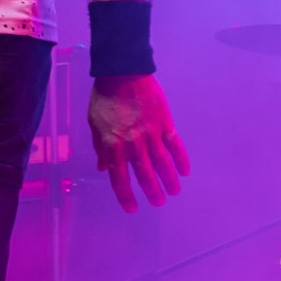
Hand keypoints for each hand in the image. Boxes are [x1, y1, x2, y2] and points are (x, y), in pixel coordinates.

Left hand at [88, 75, 189, 211]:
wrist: (123, 73)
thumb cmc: (105, 97)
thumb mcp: (95, 124)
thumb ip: (100, 147)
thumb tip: (102, 167)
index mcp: (113, 146)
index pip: (120, 179)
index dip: (126, 196)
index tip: (132, 208)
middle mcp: (133, 145)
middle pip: (145, 176)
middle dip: (152, 192)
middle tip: (158, 202)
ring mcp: (151, 135)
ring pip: (163, 164)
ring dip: (169, 180)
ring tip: (174, 192)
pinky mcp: (165, 123)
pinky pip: (175, 146)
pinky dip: (181, 160)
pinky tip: (185, 171)